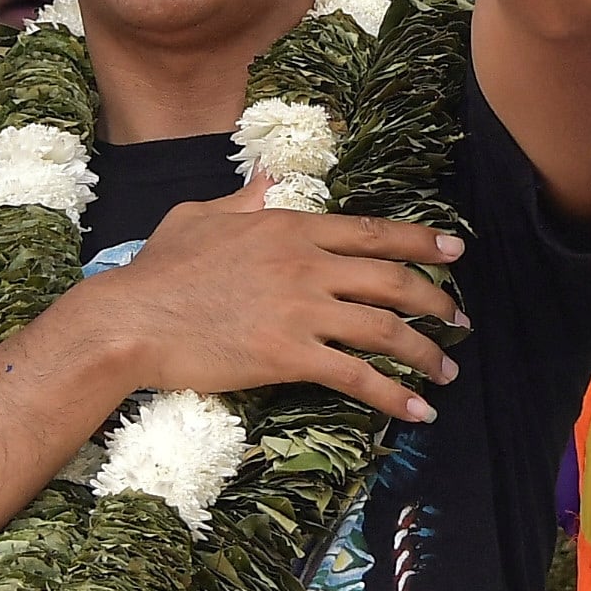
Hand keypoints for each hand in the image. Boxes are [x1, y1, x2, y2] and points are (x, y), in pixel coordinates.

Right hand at [55, 181, 465, 423]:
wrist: (129, 318)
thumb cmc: (157, 270)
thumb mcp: (200, 217)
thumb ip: (243, 200)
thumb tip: (270, 181)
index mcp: (288, 227)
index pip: (371, 232)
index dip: (420, 243)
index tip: (455, 253)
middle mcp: (306, 264)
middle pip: (392, 279)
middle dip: (437, 301)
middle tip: (460, 319)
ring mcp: (301, 309)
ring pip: (385, 328)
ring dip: (425, 352)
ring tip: (447, 372)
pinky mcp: (289, 354)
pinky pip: (357, 375)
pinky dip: (394, 394)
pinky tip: (417, 410)